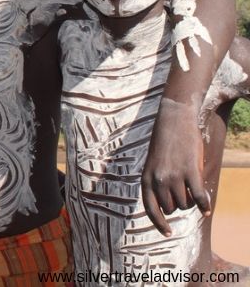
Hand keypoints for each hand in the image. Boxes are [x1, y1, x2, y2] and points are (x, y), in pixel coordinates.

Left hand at [141, 101, 210, 236]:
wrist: (173, 120)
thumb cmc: (164, 143)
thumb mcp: (153, 164)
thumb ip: (157, 183)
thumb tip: (168, 205)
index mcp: (146, 178)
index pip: (150, 208)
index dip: (159, 223)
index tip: (167, 233)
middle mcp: (158, 180)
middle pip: (171, 207)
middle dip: (178, 205)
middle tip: (184, 194)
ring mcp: (174, 176)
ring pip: (185, 203)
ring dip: (191, 201)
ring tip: (192, 189)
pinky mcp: (190, 171)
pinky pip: (199, 197)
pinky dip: (204, 205)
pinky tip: (207, 209)